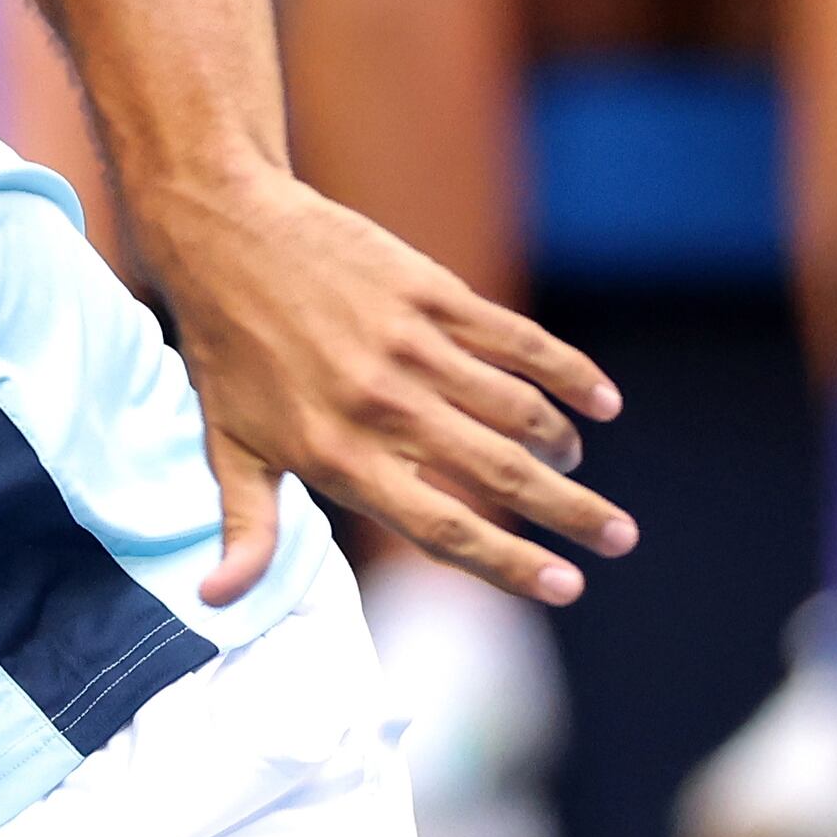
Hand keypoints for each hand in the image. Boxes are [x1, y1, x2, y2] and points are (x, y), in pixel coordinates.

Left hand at [142, 165, 631, 606]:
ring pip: (519, 409)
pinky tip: (602, 402)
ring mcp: (412, 346)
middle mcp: (382, 407)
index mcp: (336, 456)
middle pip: (502, 473)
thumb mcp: (227, 447)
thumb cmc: (226, 352)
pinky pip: (519, 341)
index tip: (569, 587)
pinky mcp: (432, 292)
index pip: (443, 527)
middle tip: (620, 538)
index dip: (511, 563)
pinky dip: (569, 373)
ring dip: (561, 445)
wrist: (223, 233)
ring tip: (573, 466)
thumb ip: (247, 529)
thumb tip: (217, 603)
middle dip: (571, 512)